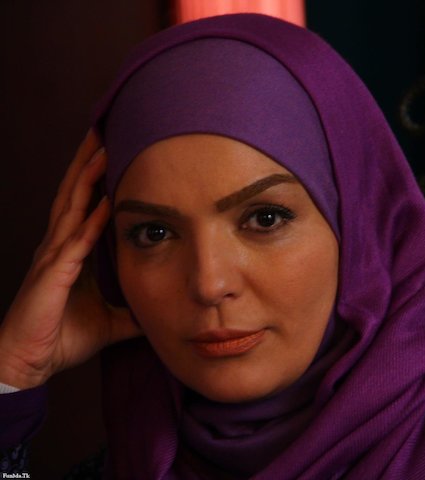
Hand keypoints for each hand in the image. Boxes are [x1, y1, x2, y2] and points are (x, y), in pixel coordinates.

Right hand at [0, 131, 141, 389]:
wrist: (29, 363)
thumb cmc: (62, 337)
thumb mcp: (110, 320)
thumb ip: (133, 309)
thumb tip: (163, 309)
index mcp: (71, 251)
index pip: (85, 204)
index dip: (97, 177)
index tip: (115, 149)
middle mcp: (60, 246)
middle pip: (75, 194)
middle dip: (89, 162)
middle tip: (105, 128)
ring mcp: (53, 258)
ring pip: (72, 208)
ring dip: (87, 178)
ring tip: (104, 148)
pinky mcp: (52, 276)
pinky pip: (75, 243)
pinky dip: (90, 221)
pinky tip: (104, 202)